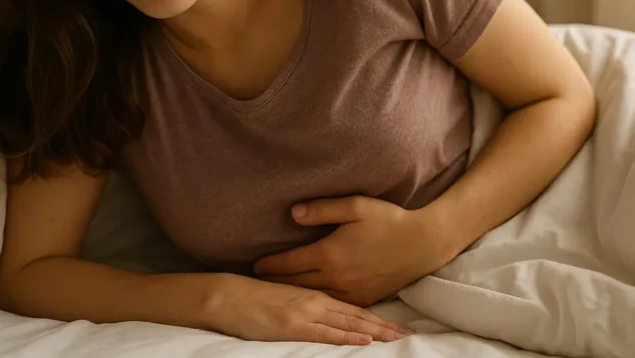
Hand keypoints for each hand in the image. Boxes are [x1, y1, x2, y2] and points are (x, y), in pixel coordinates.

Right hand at [209, 275, 411, 344]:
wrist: (227, 295)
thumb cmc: (253, 294)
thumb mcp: (287, 292)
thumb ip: (307, 299)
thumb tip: (325, 310)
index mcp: (316, 292)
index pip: (353, 308)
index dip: (377, 317)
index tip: (398, 325)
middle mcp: (316, 301)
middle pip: (357, 316)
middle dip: (383, 327)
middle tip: (407, 334)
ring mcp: (306, 313)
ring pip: (348, 324)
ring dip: (374, 332)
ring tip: (396, 338)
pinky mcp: (294, 325)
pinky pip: (326, 332)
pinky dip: (347, 337)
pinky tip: (363, 341)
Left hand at [253, 196, 453, 306]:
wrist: (423, 243)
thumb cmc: (389, 220)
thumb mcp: (355, 206)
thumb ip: (322, 210)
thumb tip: (292, 213)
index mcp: (329, 254)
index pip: (289, 263)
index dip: (269, 265)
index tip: (255, 265)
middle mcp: (336, 278)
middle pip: (295, 285)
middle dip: (275, 283)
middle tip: (258, 283)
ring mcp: (350, 292)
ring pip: (312, 299)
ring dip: (293, 296)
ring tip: (278, 293)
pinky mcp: (364, 299)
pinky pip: (333, 305)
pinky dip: (317, 303)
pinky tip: (311, 301)